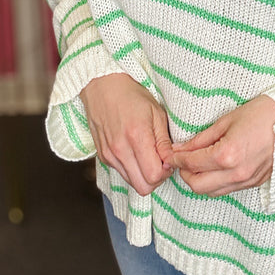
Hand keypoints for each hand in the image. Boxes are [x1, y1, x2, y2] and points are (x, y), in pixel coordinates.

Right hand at [80, 73, 173, 195]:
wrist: (103, 86)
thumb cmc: (132, 96)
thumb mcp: (156, 113)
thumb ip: (164, 141)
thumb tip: (171, 161)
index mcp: (137, 137)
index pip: (154, 176)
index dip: (166, 171)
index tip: (168, 159)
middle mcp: (120, 150)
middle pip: (143, 187)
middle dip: (156, 179)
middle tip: (161, 161)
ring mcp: (109, 155)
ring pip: (132, 183)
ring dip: (144, 175)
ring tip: (149, 155)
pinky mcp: (102, 156)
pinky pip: (122, 174)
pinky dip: (132, 169)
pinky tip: (136, 152)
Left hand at [168, 95, 274, 196]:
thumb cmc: (261, 114)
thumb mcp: (226, 121)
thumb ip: (201, 139)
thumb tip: (180, 148)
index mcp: (227, 154)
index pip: (191, 163)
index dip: (177, 158)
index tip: (171, 153)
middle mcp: (236, 173)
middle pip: (197, 185)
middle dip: (185, 173)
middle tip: (182, 159)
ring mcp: (246, 180)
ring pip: (211, 192)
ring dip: (200, 180)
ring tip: (197, 163)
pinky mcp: (254, 183)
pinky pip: (227, 190)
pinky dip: (215, 182)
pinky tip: (215, 168)